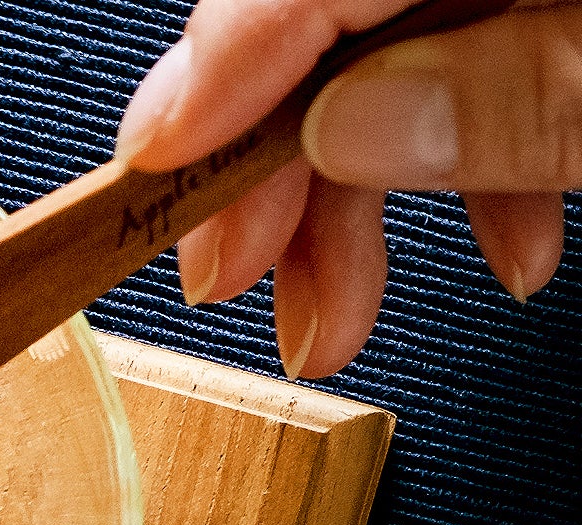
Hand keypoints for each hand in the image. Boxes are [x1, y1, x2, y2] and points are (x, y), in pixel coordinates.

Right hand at [116, 1, 578, 376]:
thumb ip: (513, 98)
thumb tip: (350, 132)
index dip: (220, 72)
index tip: (154, 173)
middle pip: (336, 26)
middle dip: (277, 171)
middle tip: (233, 285)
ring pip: (399, 63)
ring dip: (357, 206)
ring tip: (341, 322)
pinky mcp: (559, 10)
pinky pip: (482, 64)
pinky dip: (471, 171)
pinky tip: (498, 253)